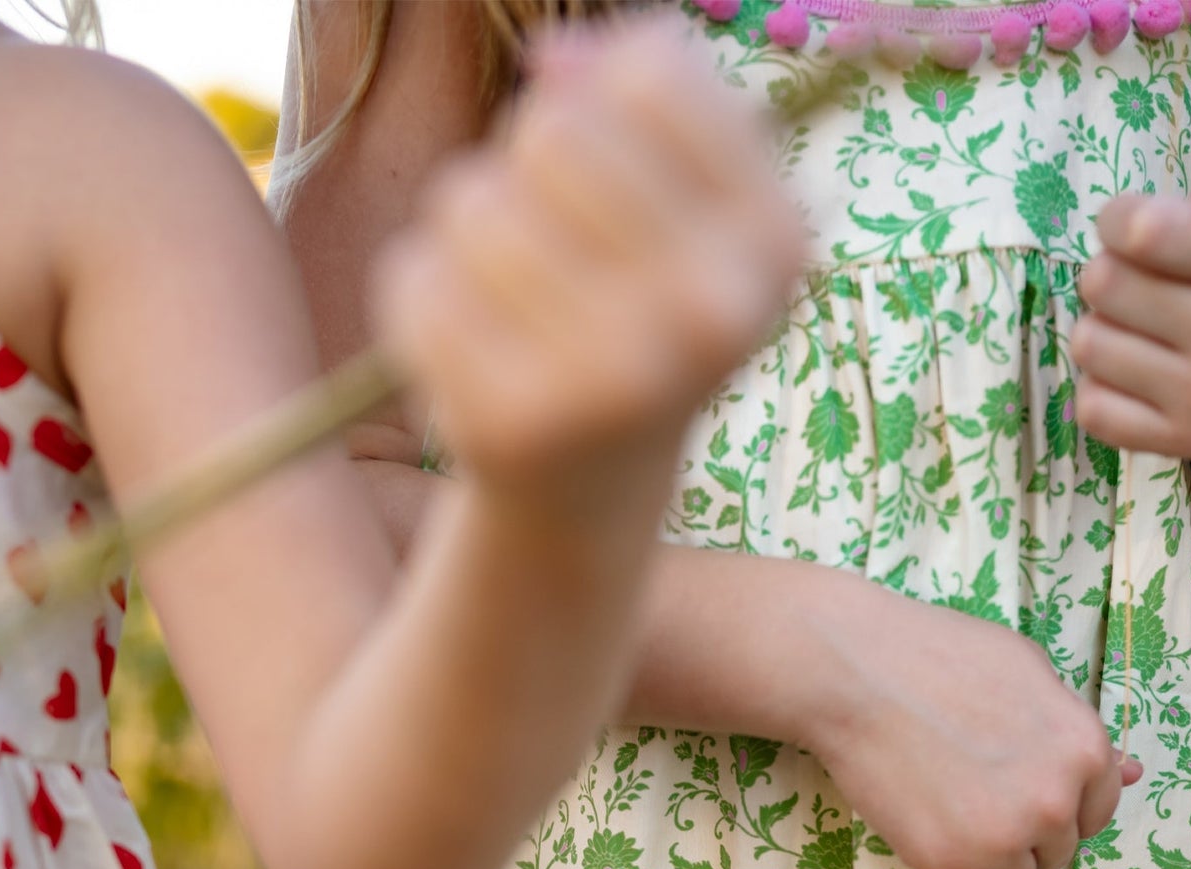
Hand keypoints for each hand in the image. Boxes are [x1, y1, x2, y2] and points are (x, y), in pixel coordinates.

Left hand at [373, 21, 803, 491]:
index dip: (605, 96)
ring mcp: (613, 379)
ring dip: (471, 234)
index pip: (652, 75)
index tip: (616, 167)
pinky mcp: (513, 421)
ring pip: (472, 201)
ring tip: (518, 304)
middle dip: (530, 169)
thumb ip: (643, 92)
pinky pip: (418, 277)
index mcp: (772, 246)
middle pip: (555, 132)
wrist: (594, 485)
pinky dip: (427, 299)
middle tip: (560, 252)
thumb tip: (551, 60)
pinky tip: (480, 351)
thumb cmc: (638, 311)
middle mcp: (709, 318)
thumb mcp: (688, 201)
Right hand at [810, 587, 1139, 868]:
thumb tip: (1132, 772)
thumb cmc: (940, 655)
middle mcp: (1054, 801)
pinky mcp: (947, 863)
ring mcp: (1002, 837)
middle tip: (968, 789)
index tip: (1013, 784)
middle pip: (1055, 853)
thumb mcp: (1028, 670)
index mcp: (1085, 749)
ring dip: (984, 862)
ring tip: (942, 810)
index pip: (1096, 812)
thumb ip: (1077, 727)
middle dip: (1020, 832)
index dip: (1054, 801)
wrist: (855, 669)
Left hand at [1071, 23, 1190, 459]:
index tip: (1144, 231)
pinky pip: (1088, 405)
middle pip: (1101, 284)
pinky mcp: (1177, 445)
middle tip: (1145, 290)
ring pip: (1088, 344)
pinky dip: (1098, 390)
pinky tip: (1138, 379)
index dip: (1121, 223)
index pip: (1134, 229)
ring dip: (1099, 333)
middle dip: (1107, 278)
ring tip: (1143, 333)